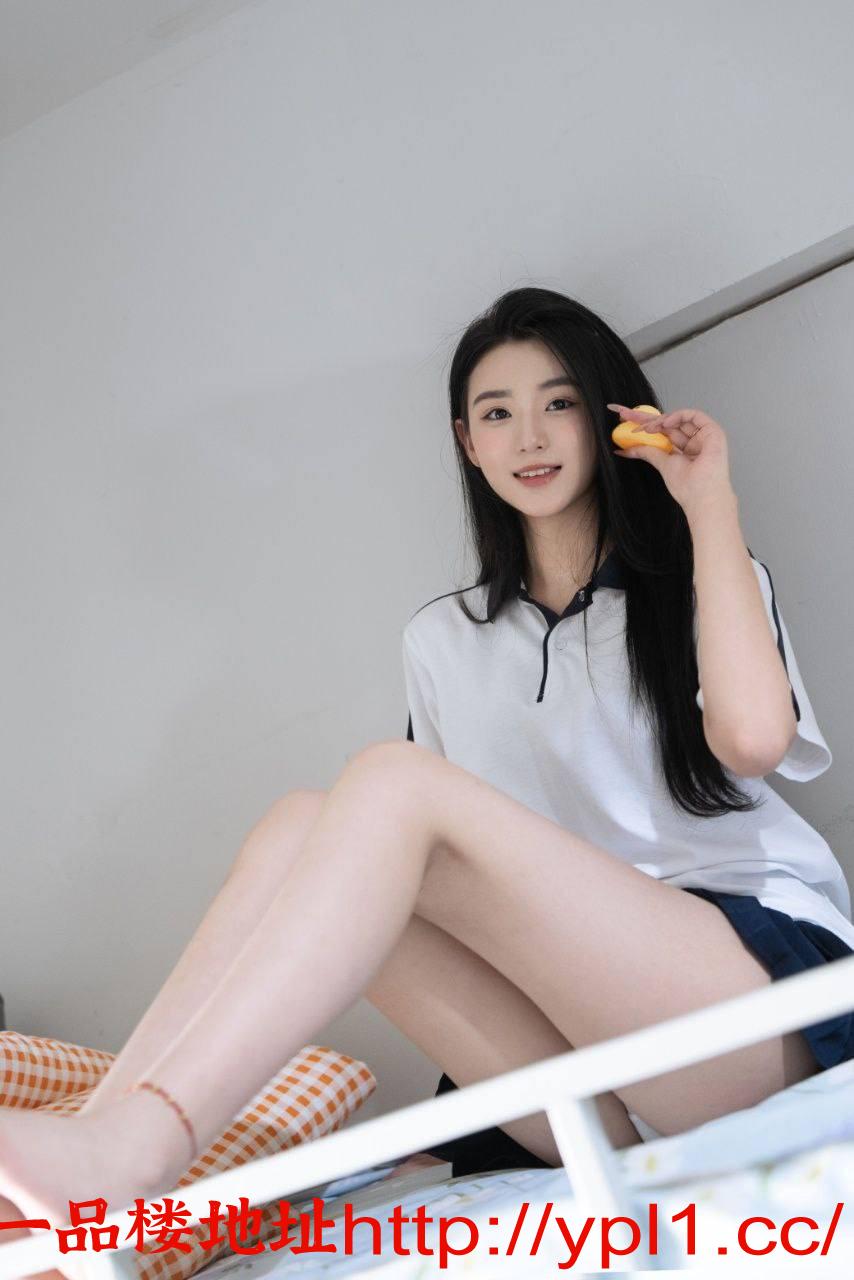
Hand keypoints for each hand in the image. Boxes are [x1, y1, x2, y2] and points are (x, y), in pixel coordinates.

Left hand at [607, 403, 735, 515]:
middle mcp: (693, 441)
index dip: (646, 425)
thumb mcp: (662, 464)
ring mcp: (703, 436)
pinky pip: (693, 416)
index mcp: (683, 450)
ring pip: (678, 419)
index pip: (662, 432)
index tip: (627, 421)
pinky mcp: (713, 431)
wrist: (702, 497)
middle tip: (626, 414)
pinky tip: (664, 423)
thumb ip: (646, 453)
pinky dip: (678, 416)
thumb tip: (624, 450)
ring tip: (645, 428)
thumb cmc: (689, 488)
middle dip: (647, 418)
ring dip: (659, 420)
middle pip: (668, 424)